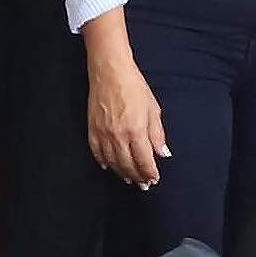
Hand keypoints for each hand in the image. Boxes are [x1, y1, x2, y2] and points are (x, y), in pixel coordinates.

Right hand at [85, 42, 170, 189]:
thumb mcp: (153, 109)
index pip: (144, 160)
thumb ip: (157, 134)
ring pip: (113, 162)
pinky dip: (103, 162)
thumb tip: (163, 153)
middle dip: (138, 177)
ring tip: (129, 179)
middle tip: (143, 185)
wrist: (110, 71)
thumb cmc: (133, 87)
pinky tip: (109, 166)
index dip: (150, 173)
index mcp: (136, 130)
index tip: (154, 179)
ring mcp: (103, 134)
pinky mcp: (92, 129)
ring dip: (122, 173)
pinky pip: (97, 152)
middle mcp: (118, 136)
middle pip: (128, 165)